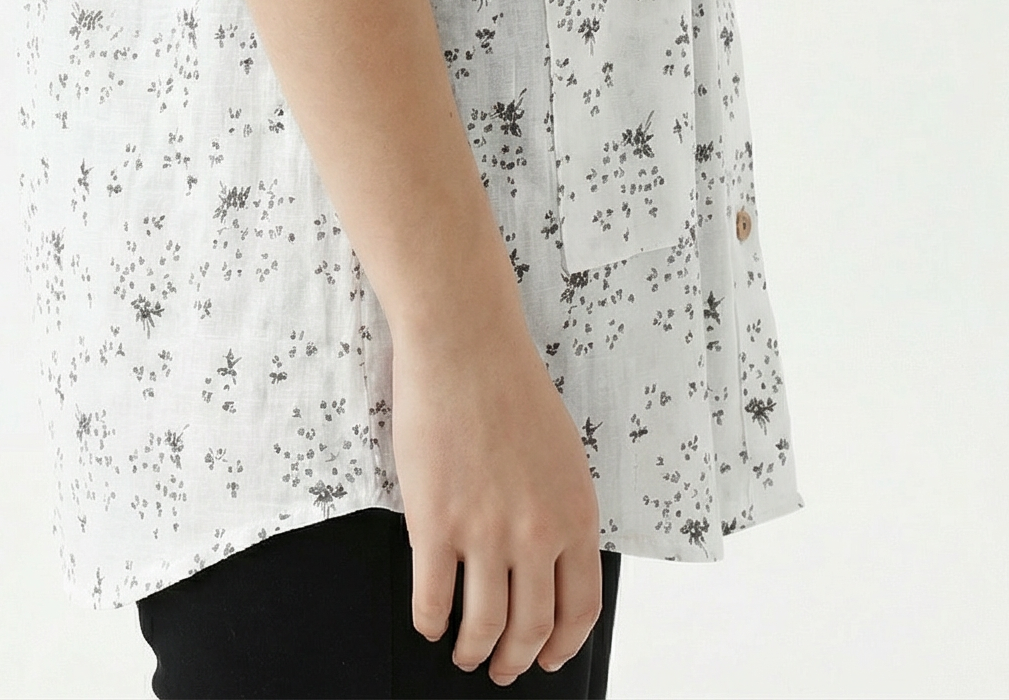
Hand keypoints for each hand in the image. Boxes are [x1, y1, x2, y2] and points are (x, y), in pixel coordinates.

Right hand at [389, 300, 603, 682]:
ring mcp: (485, 532)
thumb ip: (560, 510)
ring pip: (483, 626)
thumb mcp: (563, 453)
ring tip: (463, 653)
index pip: (579, 609)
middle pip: (531, 628)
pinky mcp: (436, 523)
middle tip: (502, 668)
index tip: (546, 658)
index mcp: (575, 514)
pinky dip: (430, 622)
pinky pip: (432, 599)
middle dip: (515, 660)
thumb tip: (549, 562)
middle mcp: (537, 532)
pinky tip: (429, 621)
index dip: (561, 645)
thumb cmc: (511, 385)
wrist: (465, 341)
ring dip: (473, 651)